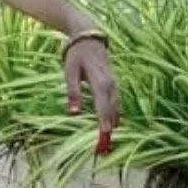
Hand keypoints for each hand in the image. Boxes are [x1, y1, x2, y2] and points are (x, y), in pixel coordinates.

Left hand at [64, 39, 120, 154]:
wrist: (89, 38)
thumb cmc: (77, 55)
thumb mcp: (70, 72)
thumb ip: (73, 93)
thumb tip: (74, 114)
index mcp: (100, 83)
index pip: (104, 108)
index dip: (104, 124)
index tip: (103, 139)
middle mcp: (111, 85)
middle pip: (113, 111)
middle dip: (109, 129)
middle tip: (104, 149)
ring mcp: (115, 84)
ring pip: (117, 108)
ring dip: (114, 124)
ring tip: (109, 143)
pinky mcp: (114, 85)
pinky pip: (117, 103)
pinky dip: (115, 115)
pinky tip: (113, 126)